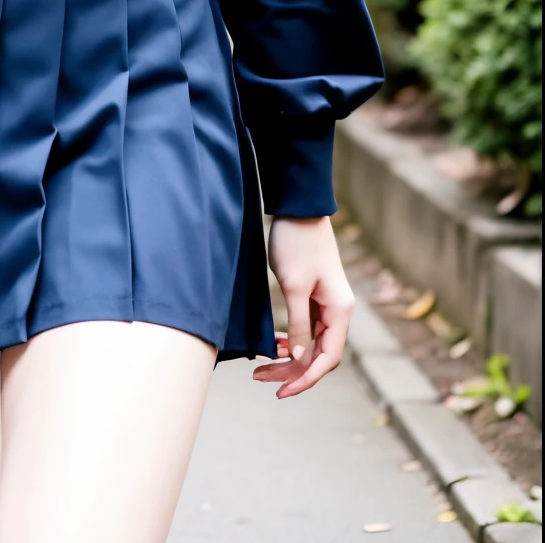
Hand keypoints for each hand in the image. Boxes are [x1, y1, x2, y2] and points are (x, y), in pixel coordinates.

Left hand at [254, 215, 353, 398]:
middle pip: (318, 354)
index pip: (327, 359)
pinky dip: (290, 339)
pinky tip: (273, 344)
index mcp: (339, 311)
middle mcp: (337, 311)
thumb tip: (298, 358)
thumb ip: (297, 324)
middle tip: (261, 379)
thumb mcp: (294, 286)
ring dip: (289, 357)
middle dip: (292, 371)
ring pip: (310, 343)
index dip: (305, 379)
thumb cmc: (297, 243)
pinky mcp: (315, 295)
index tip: (282, 392)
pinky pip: (305, 328)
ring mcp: (327, 304)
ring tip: (261, 367)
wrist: (298, 208)